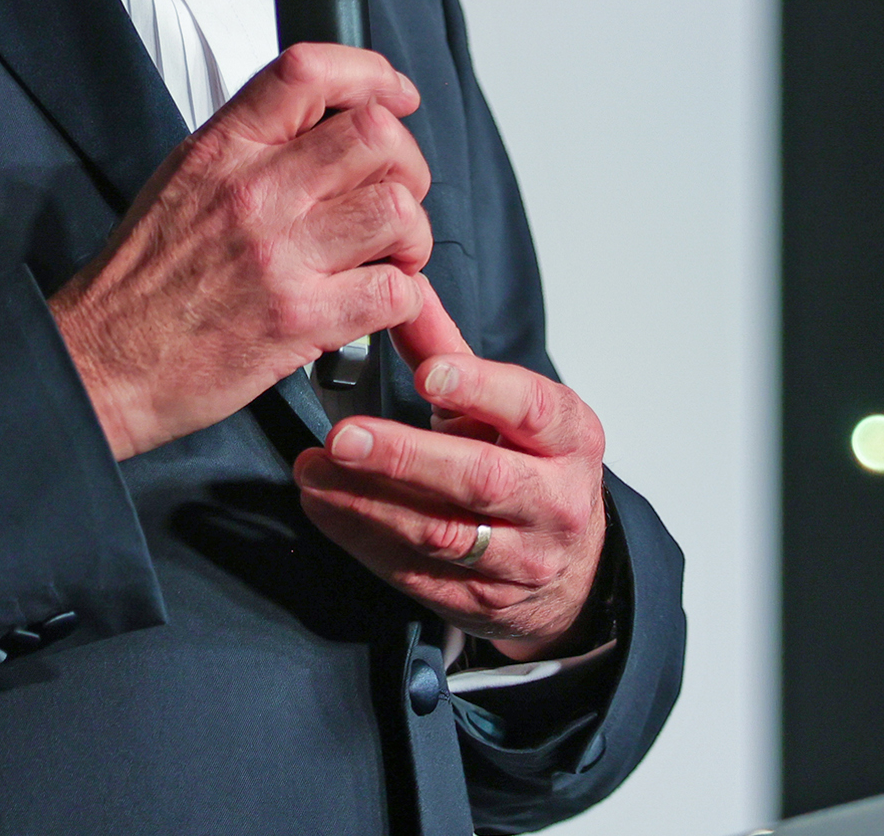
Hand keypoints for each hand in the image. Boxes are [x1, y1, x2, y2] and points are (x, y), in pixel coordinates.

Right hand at [49, 44, 434, 460]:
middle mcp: (252, 191)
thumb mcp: (180, 181)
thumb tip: (320, 128)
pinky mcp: (300, 320)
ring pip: (396, 209)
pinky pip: (394, 290)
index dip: (371, 73)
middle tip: (394, 194)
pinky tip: (374, 301)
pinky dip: (402, 297)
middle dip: (406, 164)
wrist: (103, 361)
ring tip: (389, 255)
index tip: (395, 95)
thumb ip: (248, 148)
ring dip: (410, 236)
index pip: (309, 71)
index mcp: (220, 150)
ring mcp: (279, 254)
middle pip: (375, 135)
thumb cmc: (139, 283)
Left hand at [292, 285, 608, 655]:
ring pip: (442, 534)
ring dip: (367, 503)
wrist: (569, 566)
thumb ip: (446, 349)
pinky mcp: (480, 600)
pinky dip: (362, 540)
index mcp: (569, 437)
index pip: (532, 408)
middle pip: (481, 479)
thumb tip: (400, 284)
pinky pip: (416, 573)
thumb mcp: (502, 405)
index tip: (428, 373)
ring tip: (314, 470)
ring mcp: (521, 559)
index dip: (482, 389)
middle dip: (407, 457)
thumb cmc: (528, 464)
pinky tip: (325, 507)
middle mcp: (555, 500)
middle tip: (344, 435)